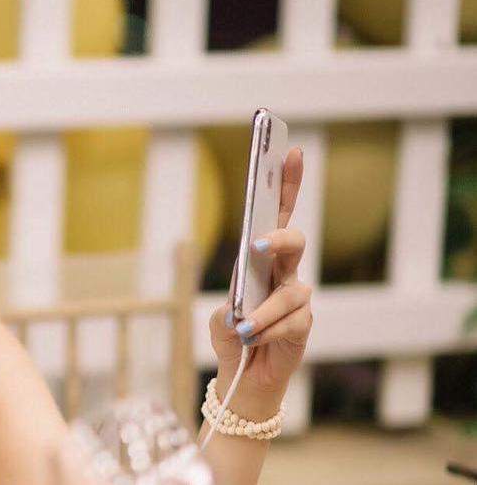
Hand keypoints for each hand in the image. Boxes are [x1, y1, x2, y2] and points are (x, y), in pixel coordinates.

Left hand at [208, 147, 312, 412]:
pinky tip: (253, 339)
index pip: (278, 213)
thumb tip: (241, 302)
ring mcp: (298, 298)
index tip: (288, 149)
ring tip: (243, 326)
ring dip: (264, 310)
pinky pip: (292, 323)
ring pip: (292, 292)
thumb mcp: (220, 314)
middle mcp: (285, 272)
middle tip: (257, 246)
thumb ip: (230, 301)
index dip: (286, 182)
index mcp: (263, 257)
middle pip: (294, 241)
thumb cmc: (233, 333)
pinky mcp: (304, 326)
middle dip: (279, 239)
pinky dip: (267, 332)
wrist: (243, 375)